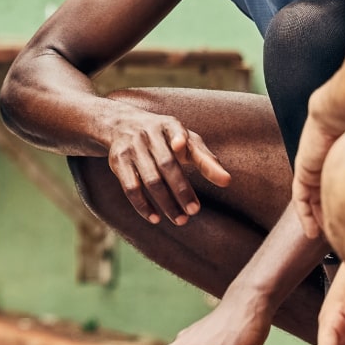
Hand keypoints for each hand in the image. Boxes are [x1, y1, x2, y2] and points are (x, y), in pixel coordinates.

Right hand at [103, 103, 230, 225]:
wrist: (122, 124)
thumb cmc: (166, 138)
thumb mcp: (186, 141)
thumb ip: (206, 159)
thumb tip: (227, 181)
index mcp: (169, 125)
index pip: (175, 130)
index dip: (178, 137)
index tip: (181, 145)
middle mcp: (148, 134)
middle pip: (166, 163)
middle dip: (181, 189)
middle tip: (194, 210)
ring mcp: (131, 148)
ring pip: (149, 179)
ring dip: (165, 202)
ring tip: (180, 220)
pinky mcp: (118, 162)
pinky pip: (130, 188)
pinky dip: (143, 205)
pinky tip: (155, 218)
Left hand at [291, 112, 341, 239]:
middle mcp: (330, 163)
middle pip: (329, 195)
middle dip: (334, 215)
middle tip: (342, 236)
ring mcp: (315, 166)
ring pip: (314, 200)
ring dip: (319, 219)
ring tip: (327, 238)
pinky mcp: (303, 170)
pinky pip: (301, 197)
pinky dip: (305, 215)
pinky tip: (311, 232)